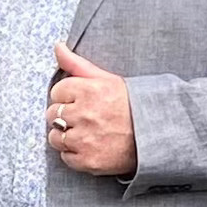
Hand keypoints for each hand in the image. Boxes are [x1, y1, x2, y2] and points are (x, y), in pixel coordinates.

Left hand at [47, 45, 136, 176]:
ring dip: (66, 136)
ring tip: (87, 133)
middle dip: (65, 115)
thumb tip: (58, 46)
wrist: (154, 135)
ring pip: (55, 138)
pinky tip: (90, 146)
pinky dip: (75, 154)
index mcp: (89, 91)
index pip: (56, 92)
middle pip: (52, 114)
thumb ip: (77, 64)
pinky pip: (66, 157)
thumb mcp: (106, 79)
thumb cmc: (130, 105)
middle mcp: (85, 115)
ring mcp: (85, 140)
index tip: (82, 101)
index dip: (68, 96)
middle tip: (85, 117)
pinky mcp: (88, 161)